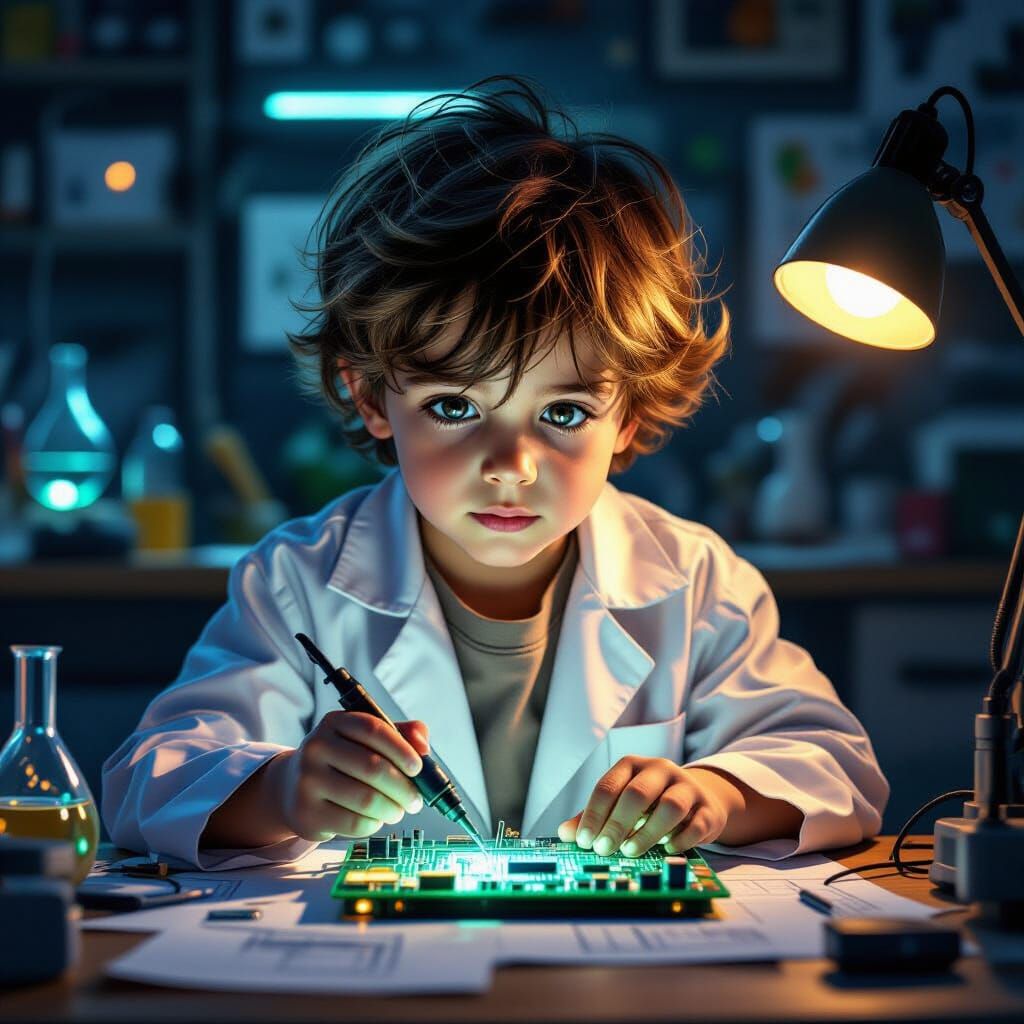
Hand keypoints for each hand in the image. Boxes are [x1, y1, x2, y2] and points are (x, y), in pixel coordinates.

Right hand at [278, 711, 429, 841]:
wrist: (292, 787)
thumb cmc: (342, 761)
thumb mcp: (366, 740)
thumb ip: (401, 734)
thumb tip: (424, 746)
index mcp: (334, 722)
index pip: (373, 730)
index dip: (402, 749)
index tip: (418, 768)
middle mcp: (316, 747)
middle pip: (373, 768)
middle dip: (404, 788)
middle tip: (416, 800)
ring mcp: (307, 781)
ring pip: (366, 799)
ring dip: (393, 809)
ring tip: (398, 810)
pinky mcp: (306, 813)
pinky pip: (354, 824)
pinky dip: (374, 824)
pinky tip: (375, 819)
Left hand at [557, 758, 738, 857]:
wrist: (698, 800)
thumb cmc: (650, 805)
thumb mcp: (620, 804)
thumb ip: (593, 816)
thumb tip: (565, 834)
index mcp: (632, 765)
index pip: (608, 785)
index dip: (594, 814)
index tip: (584, 841)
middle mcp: (660, 770)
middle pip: (637, 793)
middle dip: (617, 823)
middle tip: (604, 849)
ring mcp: (687, 787)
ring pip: (670, 806)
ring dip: (647, 832)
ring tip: (630, 851)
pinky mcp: (708, 808)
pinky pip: (695, 824)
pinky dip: (679, 839)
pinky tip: (666, 849)